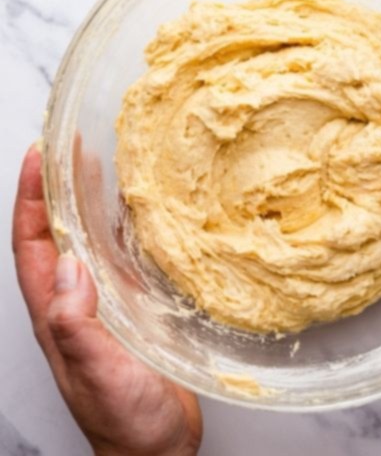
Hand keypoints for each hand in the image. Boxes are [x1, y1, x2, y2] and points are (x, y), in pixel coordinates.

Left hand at [12, 145, 202, 455]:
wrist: (155, 452)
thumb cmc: (126, 422)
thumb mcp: (99, 374)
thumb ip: (79, 325)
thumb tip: (69, 268)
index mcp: (57, 316)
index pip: (34, 246)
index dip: (33, 200)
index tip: (39, 157)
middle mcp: (77, 305)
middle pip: (58, 236)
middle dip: (58, 190)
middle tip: (71, 146)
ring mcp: (105, 309)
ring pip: (90, 244)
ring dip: (90, 205)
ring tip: (103, 165)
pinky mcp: (136, 315)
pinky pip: (125, 262)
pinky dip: (128, 232)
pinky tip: (144, 216)